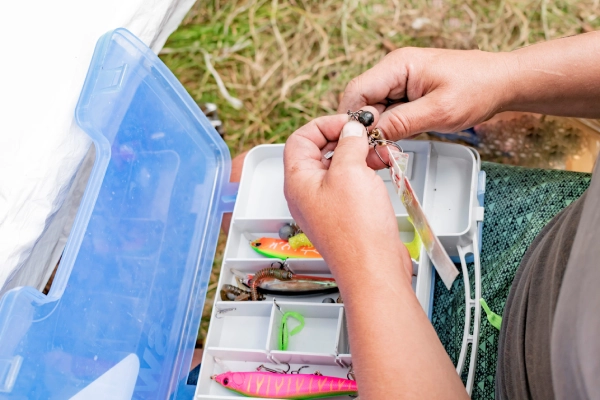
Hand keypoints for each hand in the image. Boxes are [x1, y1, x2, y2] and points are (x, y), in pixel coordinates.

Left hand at [283, 107, 411, 282]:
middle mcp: (307, 192)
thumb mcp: (350, 172)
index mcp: (298, 180)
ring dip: (360, 154)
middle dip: (346, 139)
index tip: (349, 123)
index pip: (300, 139)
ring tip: (383, 152)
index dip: (324, 125)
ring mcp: (326, 204)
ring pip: (339, 167)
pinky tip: (384, 168)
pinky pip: (351, 183)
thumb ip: (348, 144)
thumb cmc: (356, 229)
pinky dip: (366, 171)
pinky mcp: (344, 214)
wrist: (373, 268)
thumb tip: (350, 130)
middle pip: (320, 151)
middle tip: (368, 136)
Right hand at [339, 47, 513, 167]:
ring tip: (387, 149)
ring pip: (373, 110)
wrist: (502, 83)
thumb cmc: (477, 89)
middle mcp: (393, 70)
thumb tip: (371, 137)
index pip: (356, 92)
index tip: (361, 144)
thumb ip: (401, 123)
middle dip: (365, 128)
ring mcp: (399, 81)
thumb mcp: (438, 111)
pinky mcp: (406, 92)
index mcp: (397, 66)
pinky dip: (389, 128)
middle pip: (361, 102)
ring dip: (378, 130)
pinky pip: (387, 111)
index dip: (352, 120)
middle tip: (376, 154)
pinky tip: (396, 140)